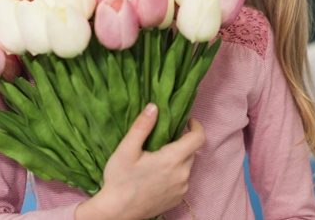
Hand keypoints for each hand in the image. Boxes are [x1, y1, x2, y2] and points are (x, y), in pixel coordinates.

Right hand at [75, 103, 205, 219]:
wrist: (116, 212)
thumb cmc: (119, 180)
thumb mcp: (126, 150)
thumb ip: (142, 126)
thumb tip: (154, 106)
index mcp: (172, 160)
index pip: (198, 138)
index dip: (196, 126)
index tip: (188, 121)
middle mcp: (182, 175)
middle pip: (191, 152)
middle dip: (182, 143)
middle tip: (163, 141)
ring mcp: (181, 189)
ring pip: (186, 167)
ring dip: (178, 159)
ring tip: (158, 159)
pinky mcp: (177, 199)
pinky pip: (182, 181)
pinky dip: (175, 174)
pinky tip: (157, 175)